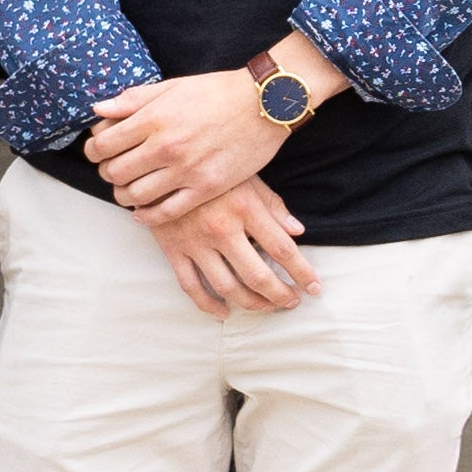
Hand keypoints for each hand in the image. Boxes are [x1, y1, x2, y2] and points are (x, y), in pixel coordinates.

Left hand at [84, 66, 293, 223]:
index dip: (93, 151)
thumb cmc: (217, 92)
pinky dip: (147, 216)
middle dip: (107, 174)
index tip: (97, 152)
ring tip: (127, 190)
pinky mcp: (206, 188)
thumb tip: (98, 110)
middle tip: (113, 171)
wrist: (264, 104)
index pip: (104, 144)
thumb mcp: (172, 86)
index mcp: (154, 118)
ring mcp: (187, 170)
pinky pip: (166, 212)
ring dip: (124, 196)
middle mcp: (166, 145)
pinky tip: (142, 211)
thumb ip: (133, 100)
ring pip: (136, 195)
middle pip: (116, 172)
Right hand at [140, 181, 319, 318]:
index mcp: (245, 207)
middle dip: (280, 295)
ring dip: (252, 304)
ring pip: (228, 287)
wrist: (157, 160)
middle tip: (291, 302)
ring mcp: (195, 242)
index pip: (283, 250)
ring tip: (266, 307)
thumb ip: (272, 205)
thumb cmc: (210, 166)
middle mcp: (222, 228)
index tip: (314, 287)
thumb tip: (298, 231)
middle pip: (259, 276)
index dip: (303, 273)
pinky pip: (192, 286)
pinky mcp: (173, 249)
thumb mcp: (246, 175)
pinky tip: (224, 311)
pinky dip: (209, 305)